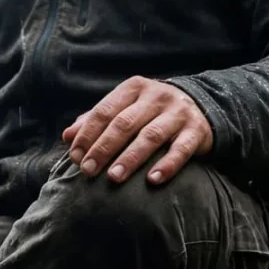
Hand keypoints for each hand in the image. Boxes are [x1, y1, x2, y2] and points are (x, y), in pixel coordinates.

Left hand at [62, 77, 213, 184]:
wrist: (201, 107)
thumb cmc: (151, 113)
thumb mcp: (125, 109)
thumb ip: (97, 121)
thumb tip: (67, 136)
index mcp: (134, 88)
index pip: (104, 111)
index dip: (87, 135)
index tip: (75, 157)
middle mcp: (156, 96)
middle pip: (124, 123)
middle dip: (103, 148)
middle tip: (88, 171)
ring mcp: (178, 113)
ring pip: (151, 136)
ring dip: (131, 158)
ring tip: (114, 177)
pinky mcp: (197, 130)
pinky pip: (181, 149)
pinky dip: (167, 165)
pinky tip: (153, 180)